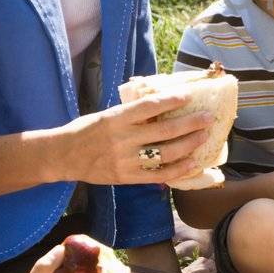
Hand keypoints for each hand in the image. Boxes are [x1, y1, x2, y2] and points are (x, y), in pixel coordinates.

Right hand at [58, 91, 216, 186]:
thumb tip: (162, 105)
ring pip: (166, 153)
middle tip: (209, 117)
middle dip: (191, 123)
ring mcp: (126, 160)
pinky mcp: (127, 177)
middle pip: (164, 131)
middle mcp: (123, 139)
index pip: (149, 107)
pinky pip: (159, 175)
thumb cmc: (86, 130)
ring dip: (189, 144)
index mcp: (117, 119)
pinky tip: (193, 162)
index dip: (171, 101)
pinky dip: (179, 169)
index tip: (189, 95)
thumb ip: (132, 114)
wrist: (64, 156)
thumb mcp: (107, 115)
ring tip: (203, 136)